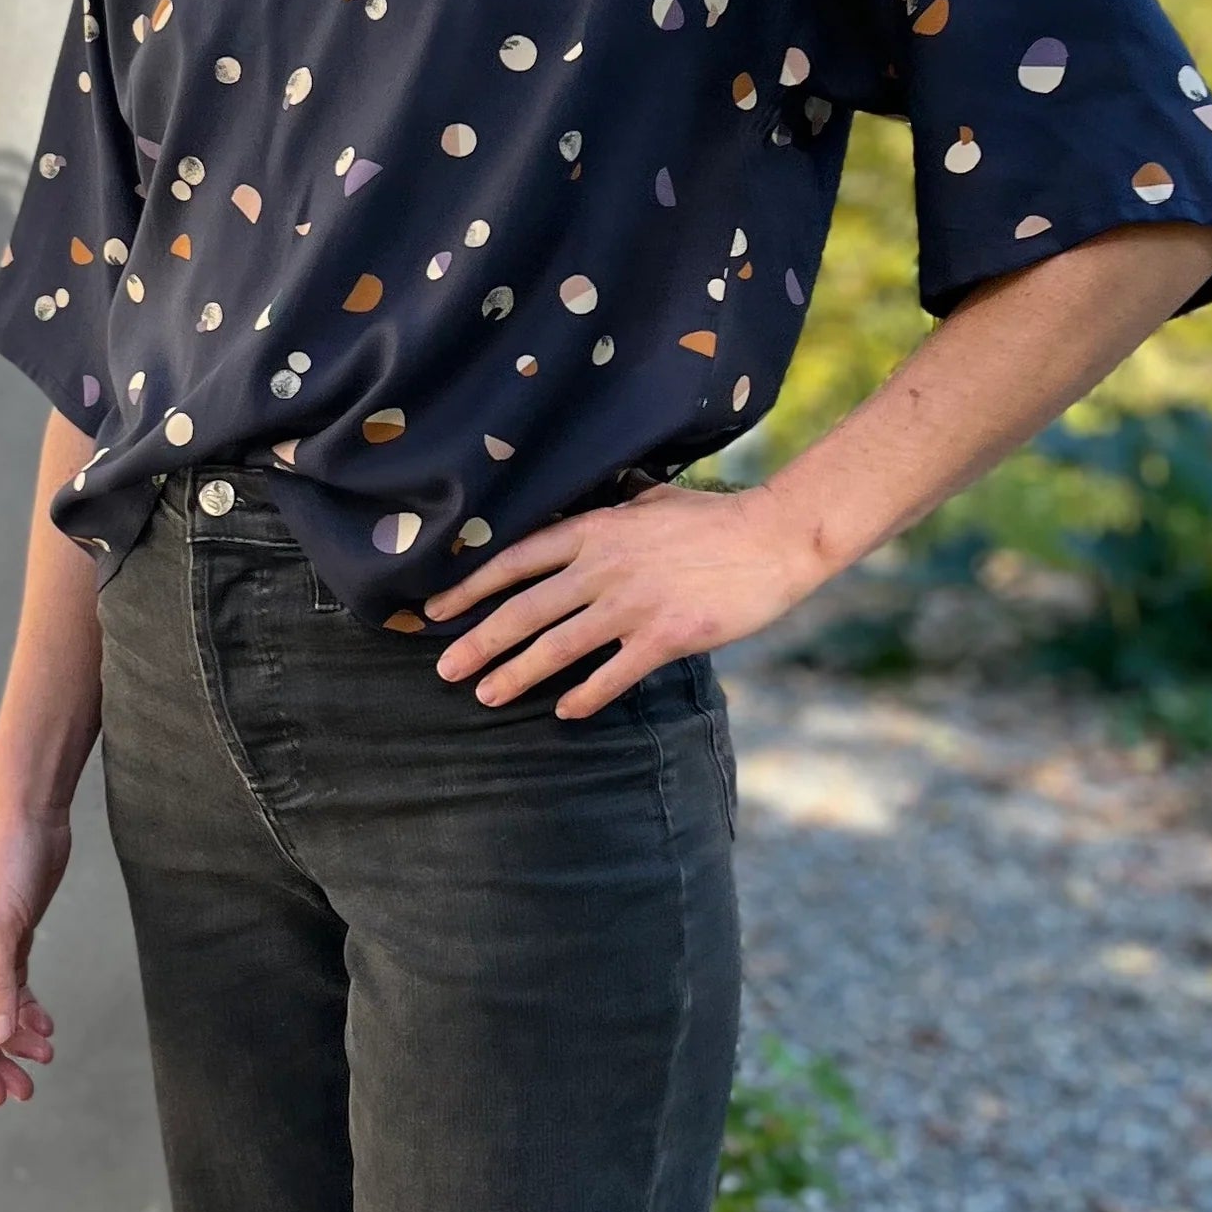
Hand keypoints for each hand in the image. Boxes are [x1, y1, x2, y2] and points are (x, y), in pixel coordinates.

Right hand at [0, 805, 69, 1106]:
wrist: (30, 813)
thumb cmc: (5, 862)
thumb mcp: (0, 927)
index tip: (1, 1094)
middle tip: (26, 1091)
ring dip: (17, 1039)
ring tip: (46, 1058)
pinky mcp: (12, 940)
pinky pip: (15, 989)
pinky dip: (29, 1011)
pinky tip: (47, 1027)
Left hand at [421, 478, 824, 718]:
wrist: (774, 538)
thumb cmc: (715, 518)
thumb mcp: (653, 499)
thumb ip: (613, 511)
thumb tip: (588, 511)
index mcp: (597, 530)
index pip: (516, 559)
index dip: (471, 586)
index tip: (436, 610)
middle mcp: (604, 567)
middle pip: (525, 609)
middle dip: (480, 641)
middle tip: (445, 669)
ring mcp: (633, 603)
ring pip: (558, 645)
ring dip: (517, 673)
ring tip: (485, 695)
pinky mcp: (665, 636)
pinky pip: (613, 673)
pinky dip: (585, 695)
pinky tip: (564, 712)